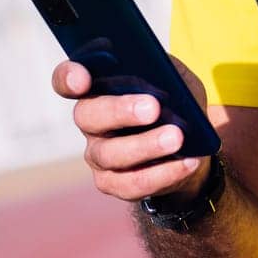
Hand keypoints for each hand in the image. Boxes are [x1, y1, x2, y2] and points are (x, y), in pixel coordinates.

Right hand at [52, 55, 210, 203]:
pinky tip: (188, 162)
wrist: (190, 149)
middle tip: (152, 107)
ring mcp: (98, 155)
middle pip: (88, 116)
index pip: (67, 80)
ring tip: (176, 137)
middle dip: (119, 110)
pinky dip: (163, 173)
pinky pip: (133, 183)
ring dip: (145, 145)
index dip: (68, 78)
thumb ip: (171, 74)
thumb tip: (169, 78)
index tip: (83, 78)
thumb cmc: (177, 105)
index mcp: (98, 89)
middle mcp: (91, 122)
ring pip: (111, 153)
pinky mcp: (113, 183)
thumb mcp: (180, 81)